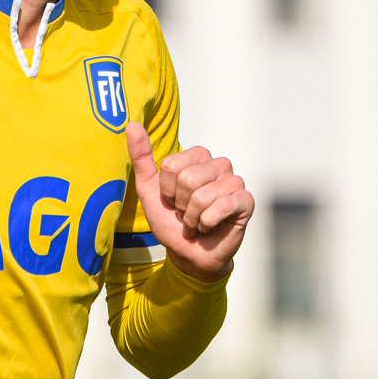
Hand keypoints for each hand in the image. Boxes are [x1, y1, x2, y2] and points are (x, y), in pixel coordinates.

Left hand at [126, 122, 251, 283]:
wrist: (188, 254)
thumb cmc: (170, 221)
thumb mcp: (149, 189)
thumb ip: (141, 157)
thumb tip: (131, 124)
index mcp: (197, 156)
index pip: (171, 165)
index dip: (166, 189)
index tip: (172, 200)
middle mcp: (219, 164)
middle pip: (187, 179)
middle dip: (180, 205)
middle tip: (185, 213)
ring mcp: (235, 182)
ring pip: (203, 196)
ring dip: (192, 218)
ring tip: (197, 222)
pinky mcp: (245, 201)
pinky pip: (222, 206)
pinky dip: (207, 223)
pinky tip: (210, 226)